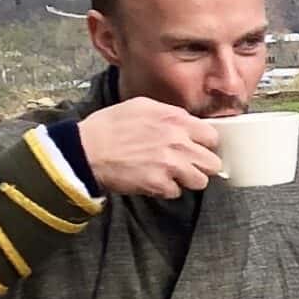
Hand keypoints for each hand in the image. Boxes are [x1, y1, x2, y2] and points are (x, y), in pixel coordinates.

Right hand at [77, 100, 221, 198]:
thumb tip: (186, 122)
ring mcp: (170, 164)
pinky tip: (154, 180)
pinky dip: (166, 189)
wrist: (86, 149)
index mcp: (175, 120)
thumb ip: (170, 114)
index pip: (212, 137)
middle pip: (212, 163)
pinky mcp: (159, 184)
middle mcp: (178, 142)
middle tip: (187, 165)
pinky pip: (176, 192)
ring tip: (171, 175)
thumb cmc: (110, 126)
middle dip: (201, 165)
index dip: (205, 144)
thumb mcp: (142, 106)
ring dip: (187, 180)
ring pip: (201, 181)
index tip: (197, 148)